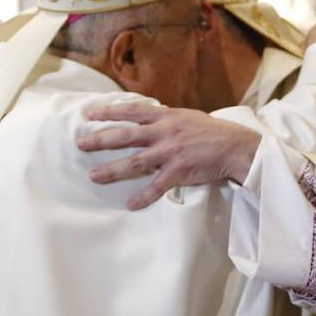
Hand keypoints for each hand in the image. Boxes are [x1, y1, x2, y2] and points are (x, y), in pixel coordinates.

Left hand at [77, 102, 261, 209]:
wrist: (235, 146)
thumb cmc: (211, 131)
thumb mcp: (186, 116)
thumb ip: (165, 118)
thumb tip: (146, 117)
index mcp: (165, 117)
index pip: (131, 111)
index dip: (109, 112)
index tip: (89, 114)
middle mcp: (165, 132)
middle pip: (126, 136)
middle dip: (100, 140)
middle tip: (80, 144)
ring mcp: (171, 152)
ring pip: (135, 162)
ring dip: (113, 170)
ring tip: (94, 176)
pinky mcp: (179, 171)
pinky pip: (157, 187)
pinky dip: (143, 197)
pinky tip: (130, 204)